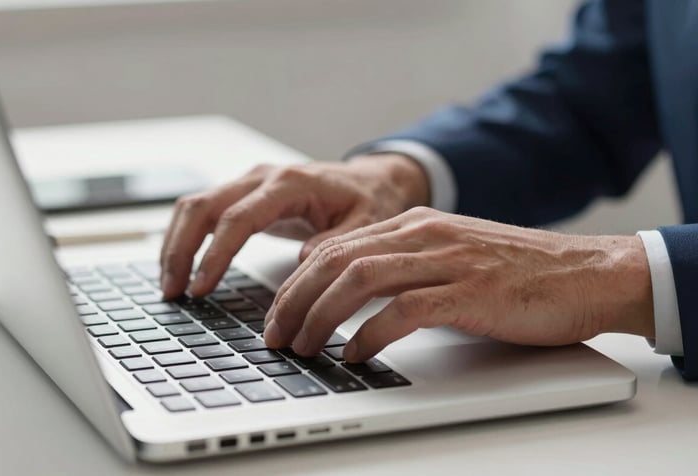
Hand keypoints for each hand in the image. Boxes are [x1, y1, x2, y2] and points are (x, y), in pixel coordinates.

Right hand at [159, 154, 428, 298]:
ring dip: (175, 244)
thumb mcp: (366, 223)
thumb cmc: (367, 201)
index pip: (238, 217)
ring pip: (194, 206)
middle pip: (203, 206)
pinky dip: (186, 238)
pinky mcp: (244, 195)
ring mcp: (249, 184)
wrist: (368, 181)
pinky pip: (203, 212)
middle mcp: (262, 178)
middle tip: (173, 291)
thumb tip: (302, 265)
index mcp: (289, 184)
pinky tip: (181, 267)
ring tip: (170, 286)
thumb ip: (336, 244)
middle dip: (181, 249)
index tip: (201, 286)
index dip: (215, 253)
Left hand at [264, 206, 654, 360]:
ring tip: (304, 346)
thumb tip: (352, 300)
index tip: (279, 314)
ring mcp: (447, 260)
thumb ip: (404, 267)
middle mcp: (424, 235)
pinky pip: (405, 309)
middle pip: (336, 260)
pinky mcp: (471, 290)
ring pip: (360, 279)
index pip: (335, 248)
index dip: (297, 282)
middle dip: (295, 300)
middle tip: (277, 335)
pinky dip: (371, 333)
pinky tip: (355, 353)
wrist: (585, 273)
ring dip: (321, 316)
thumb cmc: (518, 273)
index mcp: (414, 225)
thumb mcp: (449, 258)